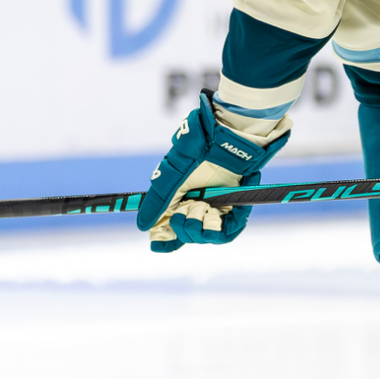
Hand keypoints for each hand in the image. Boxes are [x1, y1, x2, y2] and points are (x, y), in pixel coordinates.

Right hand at [135, 91, 290, 252]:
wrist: (229, 133)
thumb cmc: (197, 147)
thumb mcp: (171, 175)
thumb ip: (157, 201)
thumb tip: (142, 227)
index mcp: (178, 197)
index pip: (170, 227)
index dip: (165, 239)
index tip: (159, 245)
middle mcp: (197, 203)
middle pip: (189, 234)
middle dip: (185, 230)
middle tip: (181, 216)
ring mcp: (216, 204)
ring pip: (210, 235)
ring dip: (203, 229)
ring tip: (201, 209)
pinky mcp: (236, 203)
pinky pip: (233, 226)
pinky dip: (233, 219)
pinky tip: (231, 205)